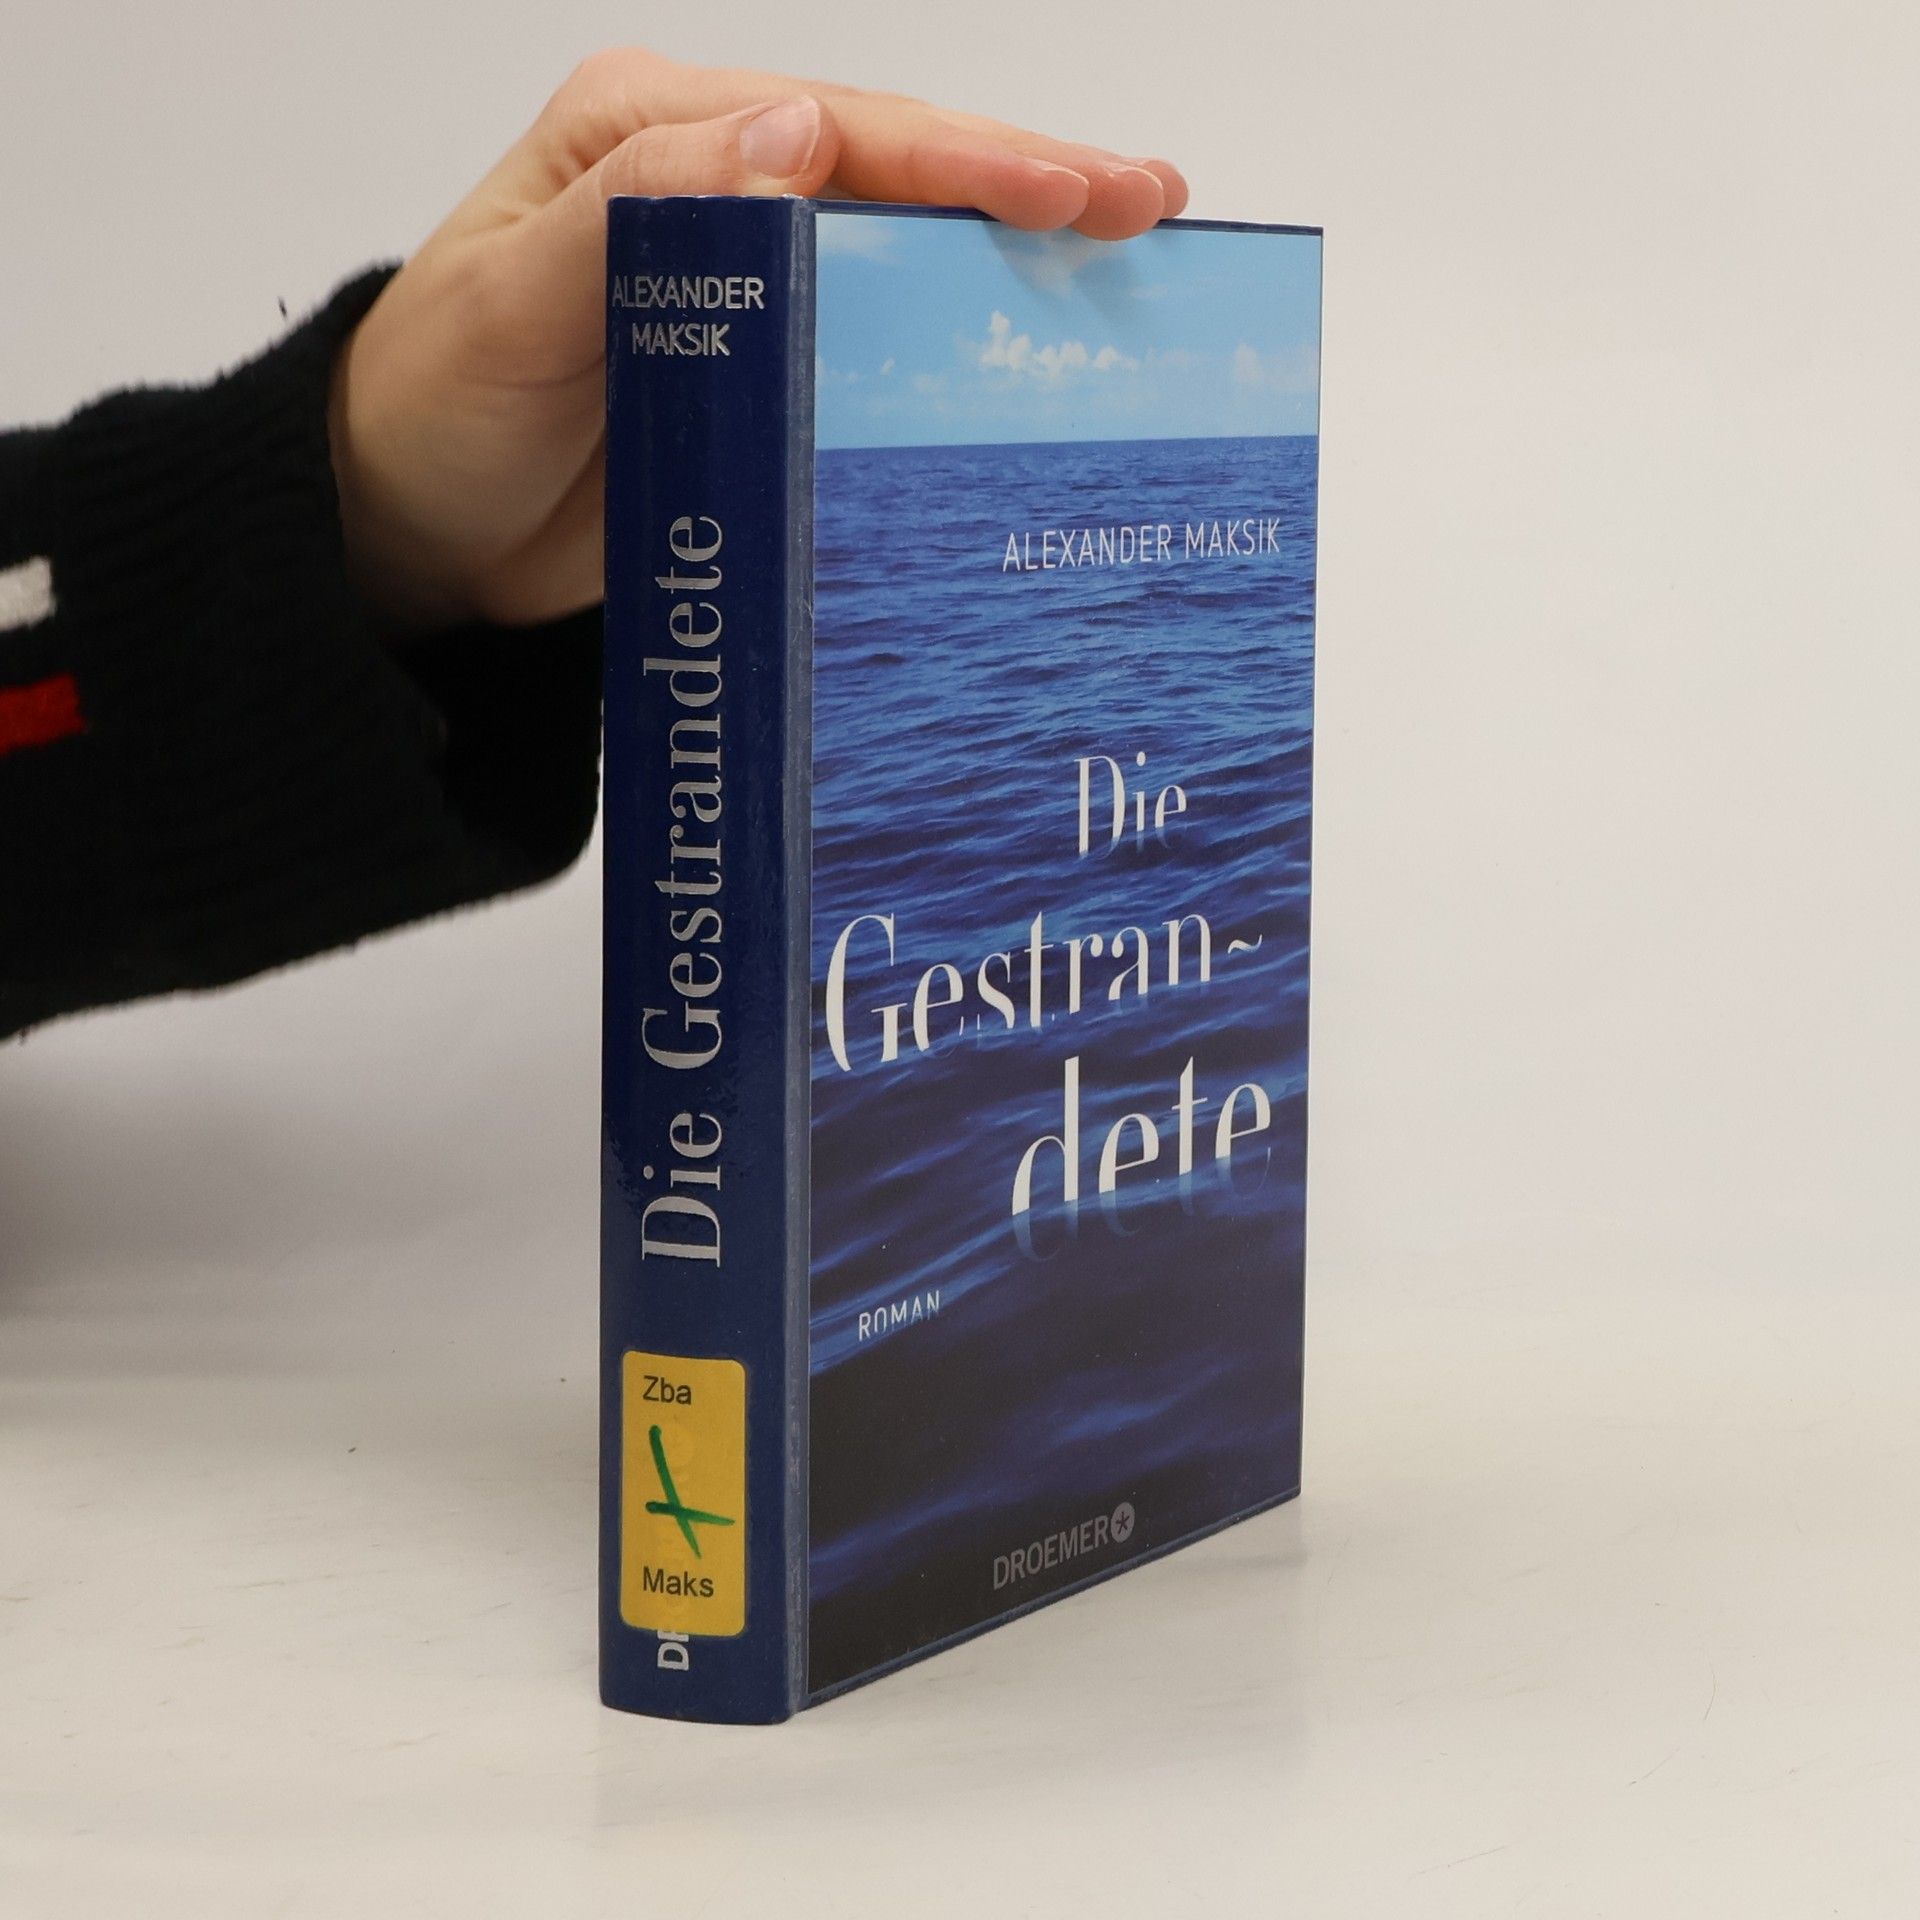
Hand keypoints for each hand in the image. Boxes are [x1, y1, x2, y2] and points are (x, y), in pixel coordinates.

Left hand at [328, 48, 1188, 631]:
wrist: (411, 536)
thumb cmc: (435, 410)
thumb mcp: (510, 306)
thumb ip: (635, 214)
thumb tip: (787, 133)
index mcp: (653, 135)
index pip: (842, 130)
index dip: (970, 156)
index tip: (1078, 191)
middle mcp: (715, 190)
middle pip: (899, 176)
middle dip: (1031, 188)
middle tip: (1154, 208)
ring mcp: (747, 287)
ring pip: (904, 256)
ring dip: (1015, 267)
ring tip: (1133, 273)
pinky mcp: (760, 374)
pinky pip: (874, 351)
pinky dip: (957, 353)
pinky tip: (1030, 367)